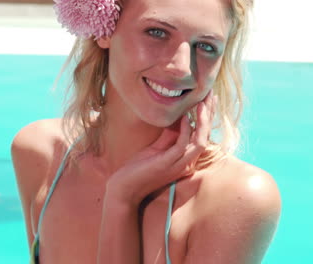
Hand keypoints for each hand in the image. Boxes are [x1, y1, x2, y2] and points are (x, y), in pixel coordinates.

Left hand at [106, 90, 216, 206]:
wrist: (124, 189)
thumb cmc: (138, 169)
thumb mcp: (156, 148)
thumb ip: (169, 136)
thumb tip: (178, 117)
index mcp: (185, 159)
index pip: (202, 135)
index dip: (206, 117)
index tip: (206, 97)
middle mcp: (186, 163)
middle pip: (205, 136)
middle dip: (209, 114)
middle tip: (210, 94)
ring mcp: (178, 165)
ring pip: (200, 141)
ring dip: (202, 121)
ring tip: (202, 102)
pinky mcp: (167, 164)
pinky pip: (182, 145)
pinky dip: (185, 130)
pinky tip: (185, 117)